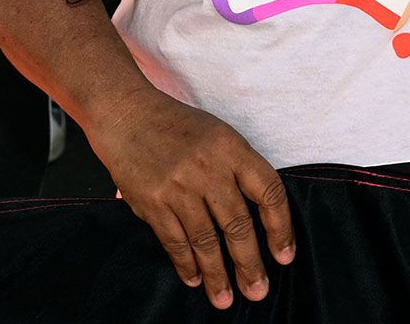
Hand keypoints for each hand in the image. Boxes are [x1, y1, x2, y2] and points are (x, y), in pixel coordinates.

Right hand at [86, 88, 296, 309]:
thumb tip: (259, 219)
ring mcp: (178, 185)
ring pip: (206, 241)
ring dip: (217, 275)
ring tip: (225, 299)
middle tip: (258, 292)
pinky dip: (186, 265)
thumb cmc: (175, 125)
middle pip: (238, 225)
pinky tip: (194, 279)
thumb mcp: (217, 135)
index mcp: (231, 147)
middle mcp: (207, 167)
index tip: (284, 257)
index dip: (281, 228)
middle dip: (250, 265)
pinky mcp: (151, 201)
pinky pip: (175, 241)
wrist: (125, 112)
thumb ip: (237, 170)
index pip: (268, 192)